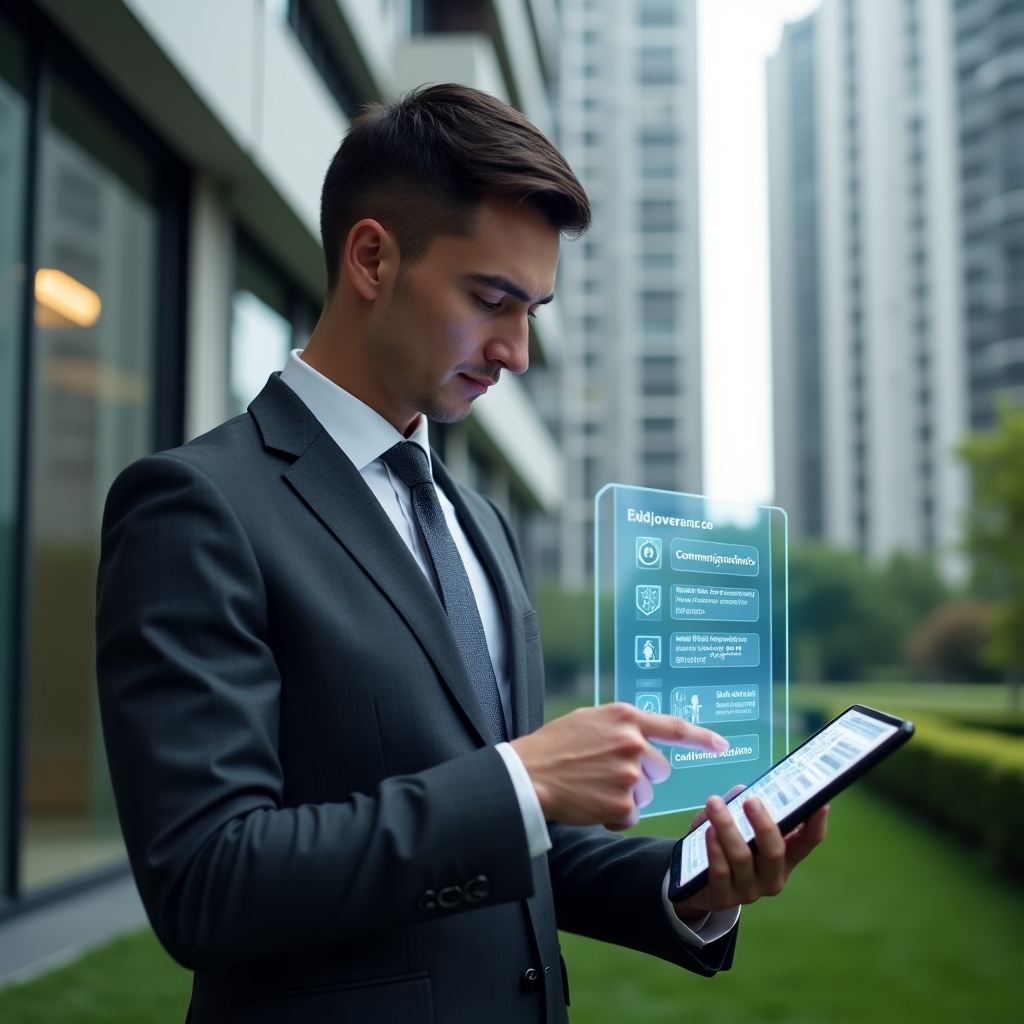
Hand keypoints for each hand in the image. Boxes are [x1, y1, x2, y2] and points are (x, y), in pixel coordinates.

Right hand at [510, 703, 728, 829]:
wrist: (529, 774)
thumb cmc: (555, 745)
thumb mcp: (590, 719)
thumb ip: (621, 725)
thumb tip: (643, 735)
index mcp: (626, 718)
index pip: (675, 727)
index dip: (703, 737)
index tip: (723, 745)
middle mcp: (633, 743)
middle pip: (660, 769)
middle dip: (643, 775)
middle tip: (610, 774)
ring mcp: (629, 775)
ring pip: (646, 793)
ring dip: (628, 795)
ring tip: (595, 787)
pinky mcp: (622, 804)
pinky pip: (631, 814)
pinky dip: (616, 815)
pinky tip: (592, 803)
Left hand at [673, 786, 828, 916]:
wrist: (697, 884)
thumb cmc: (724, 846)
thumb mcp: (736, 826)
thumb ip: (740, 807)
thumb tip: (742, 790)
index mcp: (783, 858)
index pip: (807, 842)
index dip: (815, 824)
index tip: (821, 804)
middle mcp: (772, 877)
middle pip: (774, 851)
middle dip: (763, 824)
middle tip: (751, 800)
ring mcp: (749, 890)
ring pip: (742, 858)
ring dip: (727, 827)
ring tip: (714, 804)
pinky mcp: (724, 897)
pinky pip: (721, 871)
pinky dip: (714, 848)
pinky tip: (708, 830)